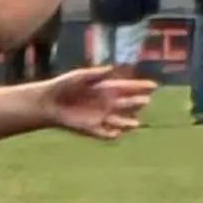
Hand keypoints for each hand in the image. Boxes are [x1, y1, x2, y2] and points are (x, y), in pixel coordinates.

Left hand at [39, 66, 156, 140]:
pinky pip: (106, 134)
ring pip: (121, 121)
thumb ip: (95, 74)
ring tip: (134, 123)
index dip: (141, 87)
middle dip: (138, 102)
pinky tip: (116, 133)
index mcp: (107, 88)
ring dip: (128, 123)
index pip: (128, 88)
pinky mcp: (92, 129)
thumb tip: (111, 68)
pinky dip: (111, 134)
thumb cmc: (63, 86)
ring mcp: (102, 116)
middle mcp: (108, 103)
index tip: (153, 86)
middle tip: (145, 101)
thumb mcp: (79, 76)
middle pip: (129, 104)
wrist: (48, 102)